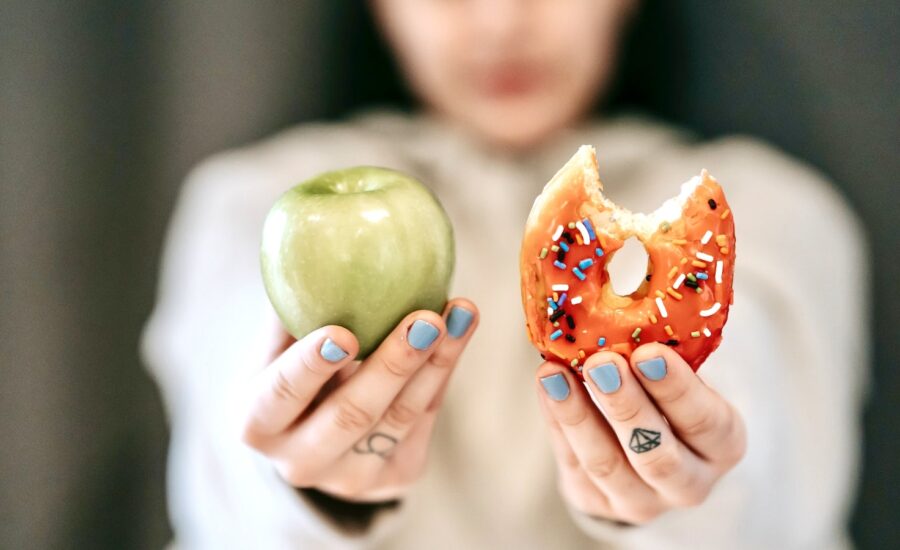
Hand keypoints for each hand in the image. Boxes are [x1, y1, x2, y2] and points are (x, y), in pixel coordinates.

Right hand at [241, 299, 477, 501]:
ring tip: (460, 313)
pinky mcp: (395, 478)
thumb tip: (313, 241)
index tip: (343, 332)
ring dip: (435, 362)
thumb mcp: (276, 346)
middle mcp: (300, 462)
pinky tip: (460, 330)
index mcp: (257, 424)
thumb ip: (291, 308)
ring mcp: (349, 479)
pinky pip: (424, 420)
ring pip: (399, 418)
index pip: (282, 395)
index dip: (311, 366)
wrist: (313, 435)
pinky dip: (443, 371)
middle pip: (351, 414)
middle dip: (393, 365)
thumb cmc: (290, 369)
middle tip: (425, 319)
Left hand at [536, 343, 745, 523]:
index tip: (648, 352)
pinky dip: (557, 421)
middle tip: (601, 362)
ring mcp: (641, 501)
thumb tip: (624, 291)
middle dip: (626, 406)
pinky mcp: (596, 503)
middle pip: (657, 454)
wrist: (646, 449)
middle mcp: (689, 483)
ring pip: (607, 464)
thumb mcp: (682, 376)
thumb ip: (664, 353)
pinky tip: (547, 385)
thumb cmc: (668, 395)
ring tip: (555, 373)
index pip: (706, 422)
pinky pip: (572, 462)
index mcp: (723, 445)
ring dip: (578, 415)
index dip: (677, 389)